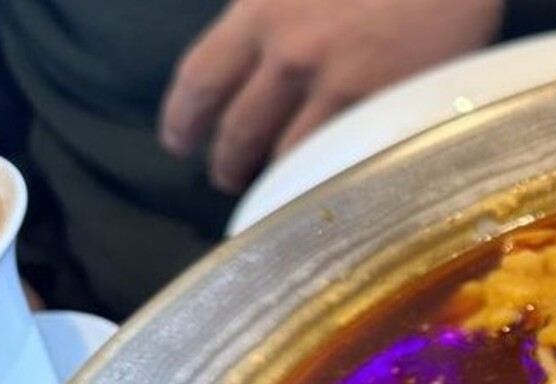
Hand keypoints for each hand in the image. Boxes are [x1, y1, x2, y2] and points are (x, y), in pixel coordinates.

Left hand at [160, 0, 503, 193]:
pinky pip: (337, 164)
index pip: (200, 77)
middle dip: (225, 162)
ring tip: (276, 192)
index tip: (177, 141)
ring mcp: (336, 86)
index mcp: (260, 10)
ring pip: (283, 156)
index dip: (182, 117)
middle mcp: (288, 51)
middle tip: (226, 178)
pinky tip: (320, 189)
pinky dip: (321, 182)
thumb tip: (247, 56)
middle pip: (236, 128)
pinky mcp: (378, 112)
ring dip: (272, 183)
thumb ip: (268, 11)